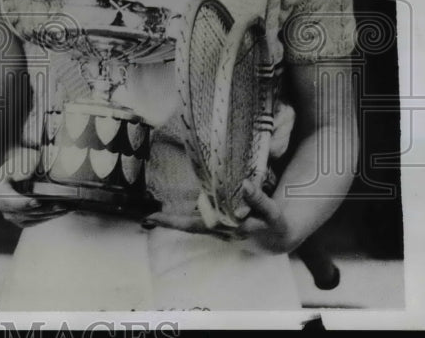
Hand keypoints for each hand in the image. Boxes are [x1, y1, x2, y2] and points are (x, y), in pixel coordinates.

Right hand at [0, 145, 68, 228]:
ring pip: (30, 218)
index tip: (37, 202)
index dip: (22, 203)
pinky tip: (60, 212)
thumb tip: (28, 174)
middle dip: (43, 209)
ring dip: (48, 214)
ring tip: (64, 208)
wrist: (21, 167)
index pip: (8, 198)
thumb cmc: (23, 160)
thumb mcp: (24, 157)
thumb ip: (26, 163)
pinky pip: (34, 221)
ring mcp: (8, 213)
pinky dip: (47, 217)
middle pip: (21, 211)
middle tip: (59, 206)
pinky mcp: (19, 219)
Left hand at [142, 182, 297, 253]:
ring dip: (174, 220)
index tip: (153, 218)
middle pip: (188, 225)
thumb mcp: (272, 213)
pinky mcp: (220, 225)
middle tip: (146, 218)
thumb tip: (245, 185)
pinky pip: (199, 220)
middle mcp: (220, 230)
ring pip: (192, 223)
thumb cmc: (274, 224)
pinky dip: (186, 216)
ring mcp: (218, 229)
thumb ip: (259, 200)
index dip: (174, 221)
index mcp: (228, 227)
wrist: (277, 239)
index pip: (195, 224)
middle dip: (168, 222)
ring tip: (152, 216)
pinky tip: (174, 209)